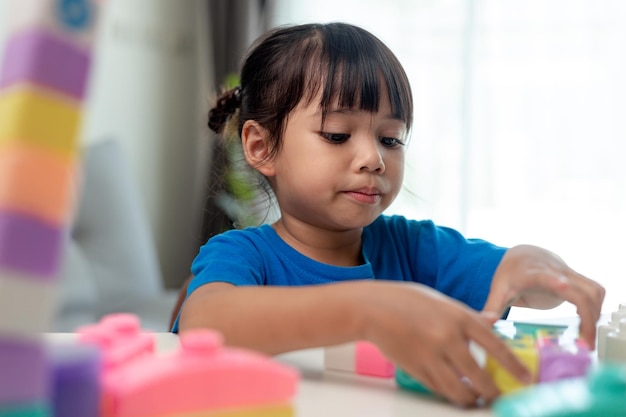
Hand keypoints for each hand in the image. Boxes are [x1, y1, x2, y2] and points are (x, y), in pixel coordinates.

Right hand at [357, 281, 531, 406]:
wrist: (372, 309)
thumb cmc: (406, 301)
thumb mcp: (442, 301)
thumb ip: (469, 315)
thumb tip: (494, 321)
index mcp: (458, 317)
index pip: (495, 346)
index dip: (513, 366)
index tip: (525, 379)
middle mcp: (447, 338)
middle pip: (479, 376)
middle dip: (493, 392)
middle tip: (499, 397)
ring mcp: (430, 356)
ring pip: (458, 390)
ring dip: (471, 399)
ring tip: (476, 399)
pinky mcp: (415, 369)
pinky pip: (439, 389)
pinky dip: (450, 394)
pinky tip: (455, 392)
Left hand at [482, 245, 604, 348]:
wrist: (522, 256)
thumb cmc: (510, 273)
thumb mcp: (498, 289)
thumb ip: (492, 307)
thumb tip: (485, 325)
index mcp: (532, 274)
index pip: (545, 275)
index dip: (555, 280)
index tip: (563, 286)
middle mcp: (555, 271)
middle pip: (579, 290)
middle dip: (587, 316)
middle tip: (585, 343)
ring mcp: (569, 274)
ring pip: (594, 290)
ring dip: (596, 314)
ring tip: (587, 339)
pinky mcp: (578, 279)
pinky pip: (596, 291)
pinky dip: (597, 308)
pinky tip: (588, 324)